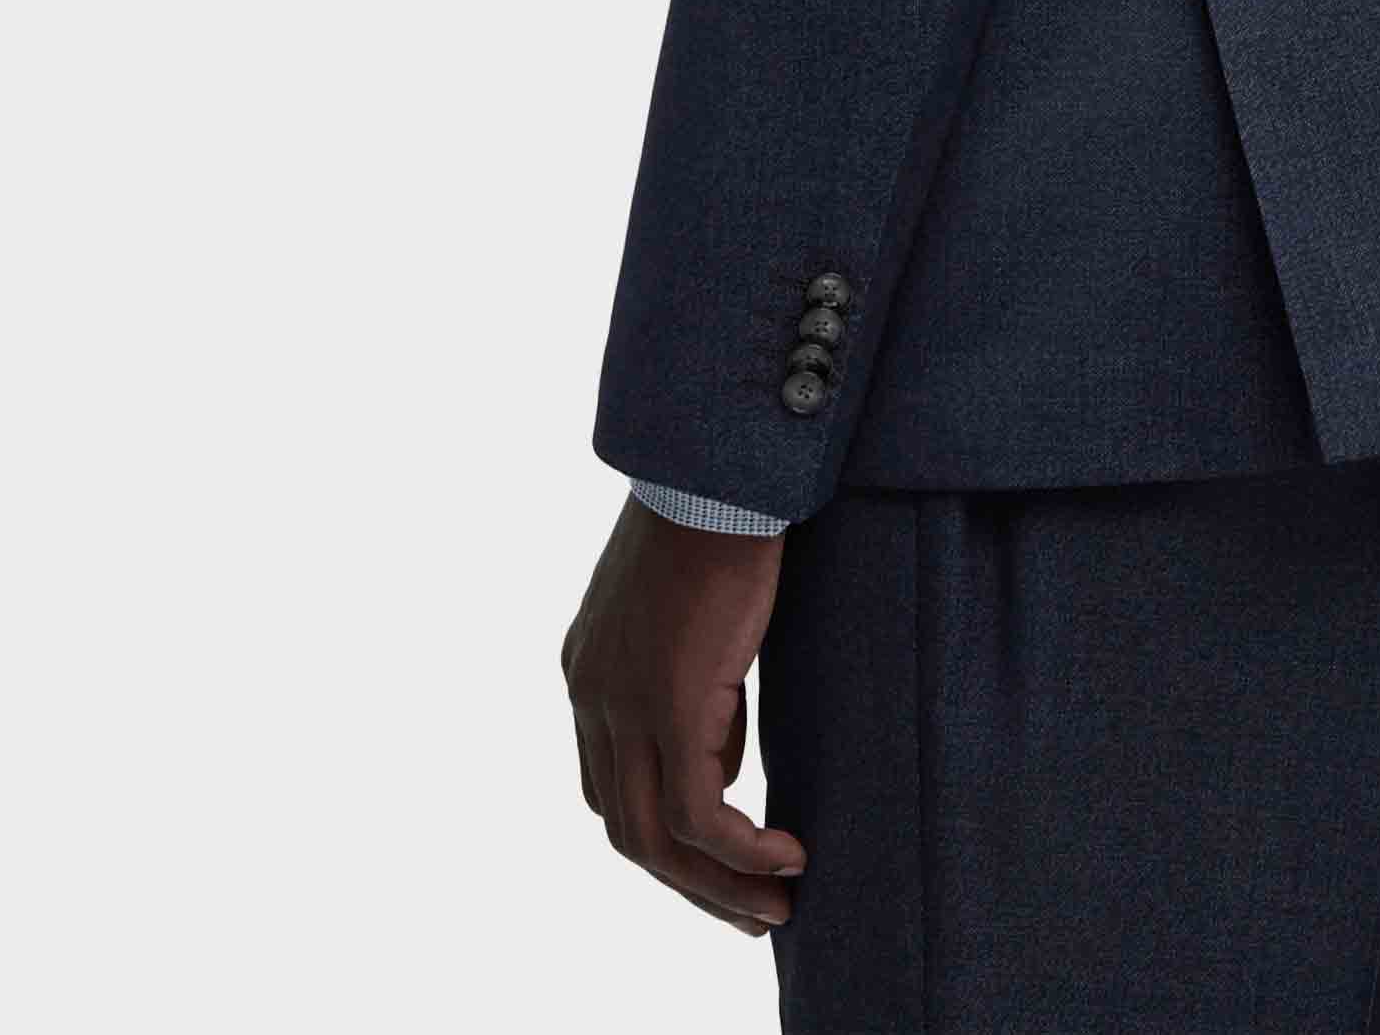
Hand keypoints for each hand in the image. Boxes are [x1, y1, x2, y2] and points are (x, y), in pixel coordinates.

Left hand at [562, 494, 807, 937]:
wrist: (721, 466)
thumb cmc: (723, 514)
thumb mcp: (696, 611)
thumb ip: (694, 680)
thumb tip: (723, 754)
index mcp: (591, 670)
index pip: (612, 784)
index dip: (665, 833)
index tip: (726, 858)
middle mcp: (592, 695)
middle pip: (626, 828)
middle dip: (689, 884)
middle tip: (750, 913)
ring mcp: (623, 704)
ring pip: (655, 840)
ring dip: (718, 887)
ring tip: (776, 909)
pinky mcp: (669, 705)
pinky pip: (698, 815)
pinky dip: (743, 851)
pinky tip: (788, 858)